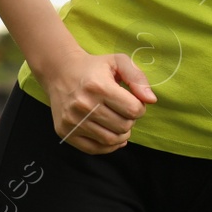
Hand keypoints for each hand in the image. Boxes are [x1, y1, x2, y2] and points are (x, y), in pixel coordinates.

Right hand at [39, 47, 156, 154]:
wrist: (60, 72)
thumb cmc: (94, 67)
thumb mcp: (118, 62)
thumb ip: (138, 78)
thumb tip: (151, 100)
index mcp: (98, 86)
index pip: (133, 110)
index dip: (140, 107)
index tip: (133, 101)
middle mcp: (83, 105)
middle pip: (123, 127)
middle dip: (130, 120)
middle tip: (123, 111)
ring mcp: (72, 121)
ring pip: (111, 140)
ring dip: (121, 134)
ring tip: (118, 121)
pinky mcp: (65, 132)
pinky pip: (94, 149)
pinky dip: (108, 146)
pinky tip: (109, 133)